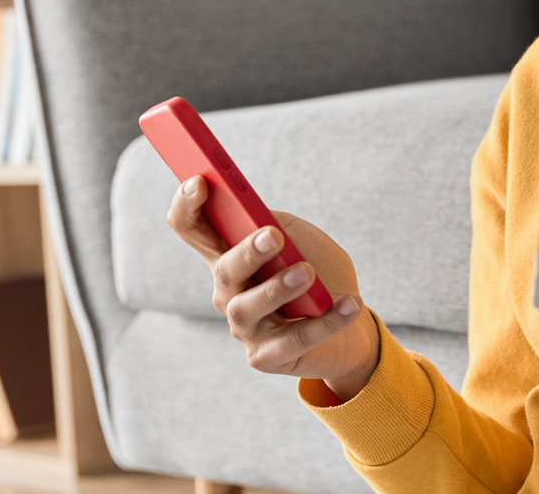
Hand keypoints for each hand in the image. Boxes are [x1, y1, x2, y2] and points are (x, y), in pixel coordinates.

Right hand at [167, 176, 380, 398]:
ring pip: (247, 308)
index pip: (191, 228)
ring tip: (307, 273)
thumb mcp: (301, 239)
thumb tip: (261, 220)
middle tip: (272, 236)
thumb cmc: (321, 275)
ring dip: (277, 288)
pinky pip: (294, 339)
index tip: (200, 181)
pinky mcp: (266, 357)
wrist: (352, 326)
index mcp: (229, 255)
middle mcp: (228, 292)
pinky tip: (350, 304)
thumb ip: (278, 224)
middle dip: (246, 253)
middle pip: (223, 270)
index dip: (187, 205)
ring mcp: (244, 328)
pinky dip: (326, 321)